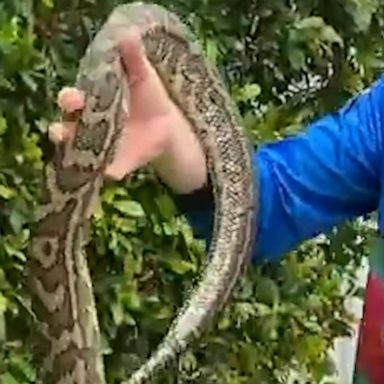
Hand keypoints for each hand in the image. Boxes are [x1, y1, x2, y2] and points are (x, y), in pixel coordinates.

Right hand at [49, 31, 206, 193]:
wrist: (168, 124)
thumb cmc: (149, 97)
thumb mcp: (142, 77)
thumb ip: (134, 60)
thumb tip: (128, 37)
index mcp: (93, 103)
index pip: (73, 101)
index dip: (70, 100)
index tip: (74, 97)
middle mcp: (90, 126)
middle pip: (68, 127)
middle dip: (63, 125)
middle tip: (68, 124)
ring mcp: (101, 147)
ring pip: (80, 152)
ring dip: (74, 152)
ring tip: (76, 151)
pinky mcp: (117, 163)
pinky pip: (108, 171)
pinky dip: (108, 173)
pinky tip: (109, 174)